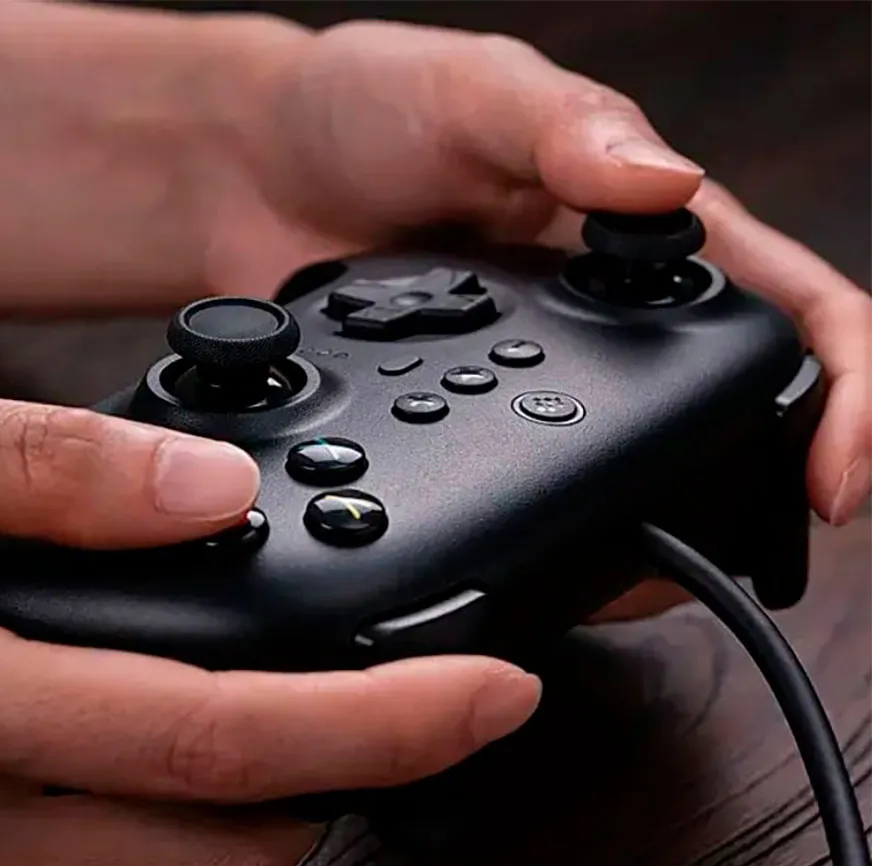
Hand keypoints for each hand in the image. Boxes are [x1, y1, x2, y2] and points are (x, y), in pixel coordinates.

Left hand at [0, 6, 866, 612]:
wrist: (251, 177)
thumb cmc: (362, 109)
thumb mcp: (475, 91)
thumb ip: (567, 131)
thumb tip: (668, 187)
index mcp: (638, 228)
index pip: (787, 304)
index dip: (840, 386)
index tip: (836, 472)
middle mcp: (598, 314)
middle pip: (729, 404)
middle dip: (769, 478)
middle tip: (764, 550)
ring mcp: (533, 377)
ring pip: (637, 459)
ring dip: (671, 521)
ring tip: (660, 576)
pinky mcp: (463, 421)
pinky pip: (531, 479)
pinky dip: (564, 522)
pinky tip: (559, 552)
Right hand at [0, 372, 540, 865]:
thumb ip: (24, 470)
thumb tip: (207, 491)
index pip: (225, 739)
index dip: (387, 724)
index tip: (490, 691)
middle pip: (214, 851)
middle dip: (332, 788)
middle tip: (394, 699)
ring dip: (236, 805)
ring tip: (276, 699)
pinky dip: (131, 816)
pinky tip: (129, 729)